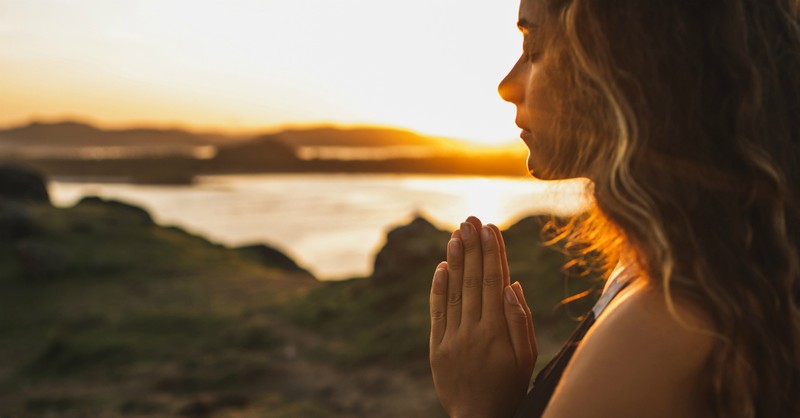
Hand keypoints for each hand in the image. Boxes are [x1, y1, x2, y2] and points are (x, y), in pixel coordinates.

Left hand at [429, 217, 536, 417]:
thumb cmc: (509, 386)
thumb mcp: (526, 358)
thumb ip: (519, 320)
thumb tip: (512, 284)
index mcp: (497, 331)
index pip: (494, 281)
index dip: (492, 252)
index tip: (490, 228)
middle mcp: (473, 330)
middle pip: (473, 280)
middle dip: (472, 247)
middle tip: (470, 220)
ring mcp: (452, 338)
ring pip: (454, 291)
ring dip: (455, 260)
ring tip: (456, 234)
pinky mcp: (437, 347)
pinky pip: (437, 311)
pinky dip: (439, 288)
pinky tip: (442, 266)